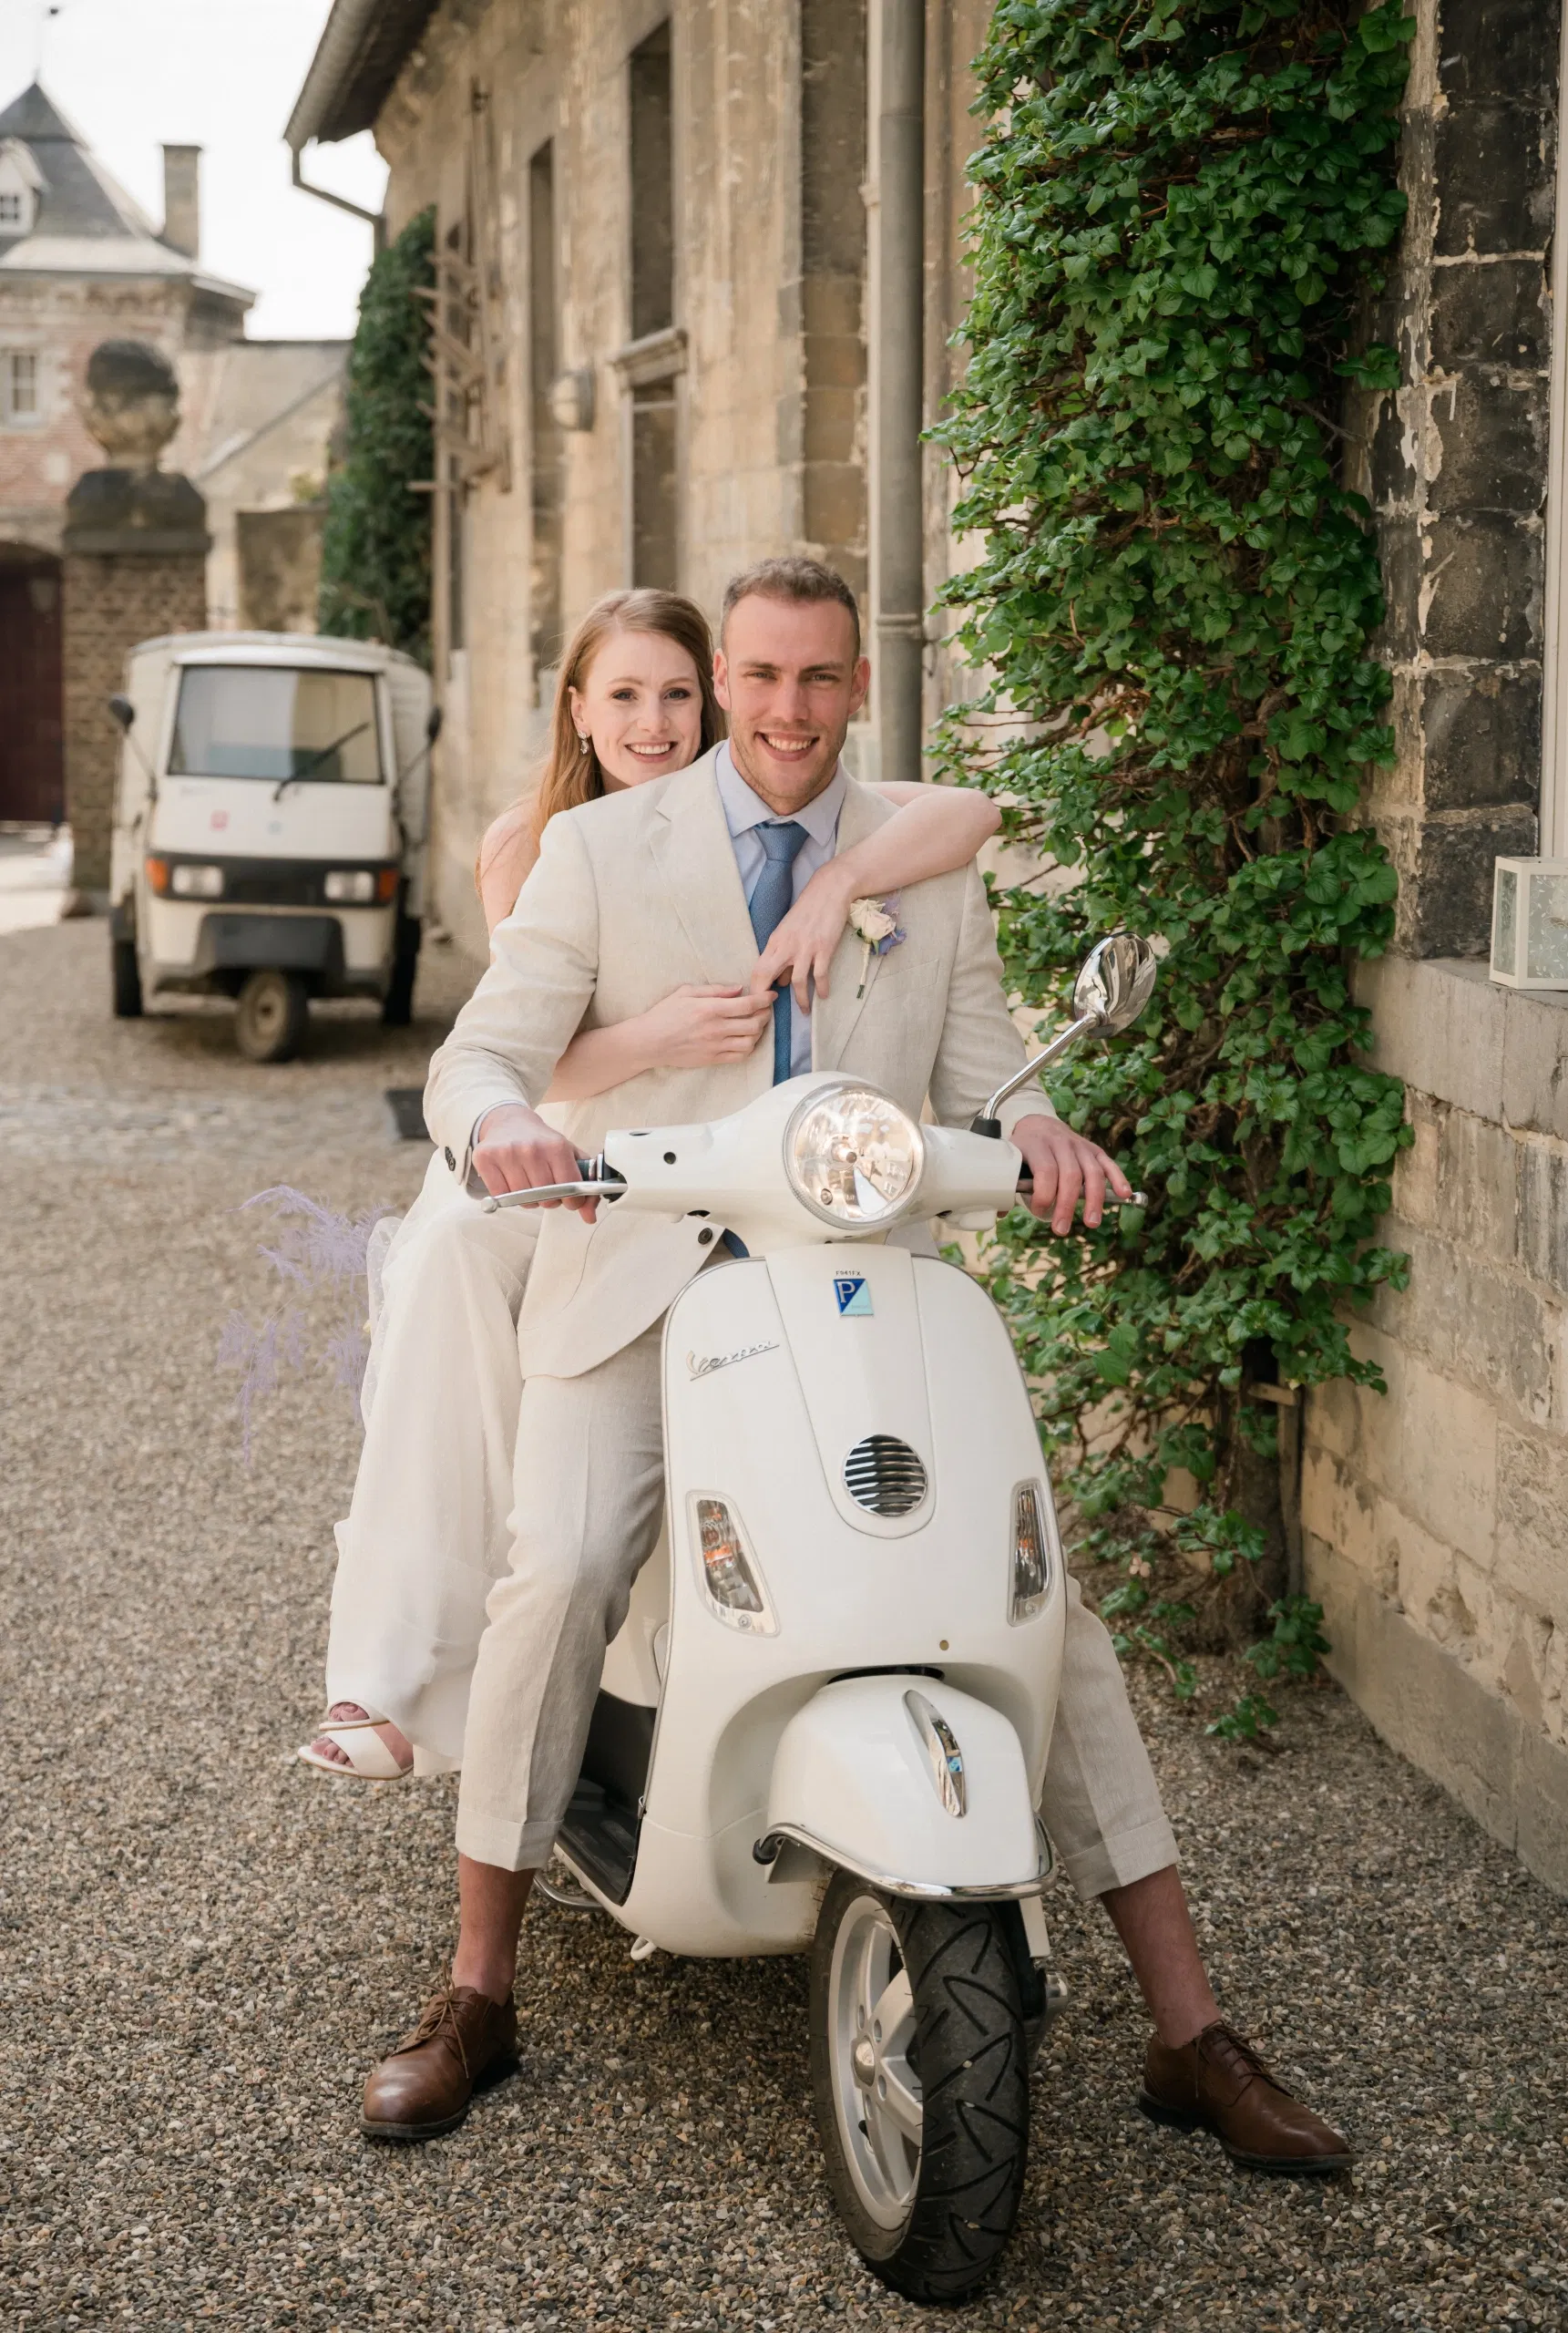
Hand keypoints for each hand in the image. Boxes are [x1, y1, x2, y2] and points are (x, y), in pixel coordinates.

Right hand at [472, 1102, 597, 1218]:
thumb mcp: (568, 1154)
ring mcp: (507, 1153)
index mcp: (556, 1146)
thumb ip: (584, 1184)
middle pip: (546, 1198)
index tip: (570, 1199)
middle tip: (545, 1187)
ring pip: (523, 1200)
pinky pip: (500, 1195)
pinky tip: (510, 1180)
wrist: (509, 1121)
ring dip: (528, 1199)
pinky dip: (506, 1195)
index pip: (570, 1188)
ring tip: (528, 1183)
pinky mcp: (485, 1158)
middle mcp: (531, 1149)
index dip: (573, 1200)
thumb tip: (590, 1217)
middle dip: (549, 1200)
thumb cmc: (541, 1141)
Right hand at [638, 983, 773, 1068]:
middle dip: (765, 1015)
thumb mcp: (686, 992)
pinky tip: (746, 1039)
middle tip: (765, 1010)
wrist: (649, 1042)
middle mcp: (716, 1028)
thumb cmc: (664, 1014)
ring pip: (750, 1041)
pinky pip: (739, 1056)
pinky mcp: (712, 1059)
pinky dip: (749, 1047)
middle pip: (754, 1024)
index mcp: (710, 1009)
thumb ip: (715, 990)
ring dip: (759, 1032)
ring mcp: (715, 1046)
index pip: (747, 1005)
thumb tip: (738, 989)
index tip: (770, 996)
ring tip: (756, 1025)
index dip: (764, 1000)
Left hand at [750, 862, 855, 1014]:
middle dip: (765, 997)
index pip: (758, 969)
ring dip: (800, 1000)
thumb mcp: (787, 930)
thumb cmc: (807, 910)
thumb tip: (782, 981)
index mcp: (775, 941)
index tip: (760, 1002)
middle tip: (771, 1012)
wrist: (828, 891)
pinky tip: (822, 996)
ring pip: (797, 981)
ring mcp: (806, 948)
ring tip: (804, 1011)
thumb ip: (782, 955)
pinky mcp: (824, 949)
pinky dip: (821, 988)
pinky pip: (820, 975)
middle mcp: (787, 945)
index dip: (756, 988)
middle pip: (767, 974)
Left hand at [1012, 1113, 1130, 1234]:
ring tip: (1092, 1223)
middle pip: (1070, 1174)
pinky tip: (1124, 1195)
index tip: (1039, 1211)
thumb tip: (998, 1212)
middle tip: (1061, 1229)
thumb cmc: (1021, 1150)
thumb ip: (1006, 1183)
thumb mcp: (1009, 1159)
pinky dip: (1118, 1179)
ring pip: (1092, 1172)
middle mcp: (1060, 1143)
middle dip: (1067, 1205)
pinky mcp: (1093, 1150)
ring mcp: (1079, 1145)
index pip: (1045, 1170)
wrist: (1036, 1123)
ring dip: (1094, 1199)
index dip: (1044, 1194)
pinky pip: (1108, 1164)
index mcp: (1036, 1145)